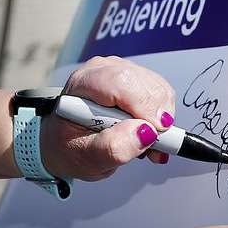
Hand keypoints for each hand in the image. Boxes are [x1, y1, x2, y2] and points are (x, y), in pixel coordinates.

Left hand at [40, 56, 175, 181]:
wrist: (66, 142)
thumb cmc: (71, 147)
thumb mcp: (87, 158)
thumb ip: (113, 148)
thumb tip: (145, 132)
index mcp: (82, 84)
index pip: (120, 82)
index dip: (143, 106)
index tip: (154, 133)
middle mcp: (101, 70)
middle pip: (143, 83)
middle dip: (155, 117)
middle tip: (149, 146)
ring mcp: (119, 70)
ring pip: (157, 88)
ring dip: (160, 119)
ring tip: (142, 141)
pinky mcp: (135, 77)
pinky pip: (161, 92)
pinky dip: (161, 115)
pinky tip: (145, 130)